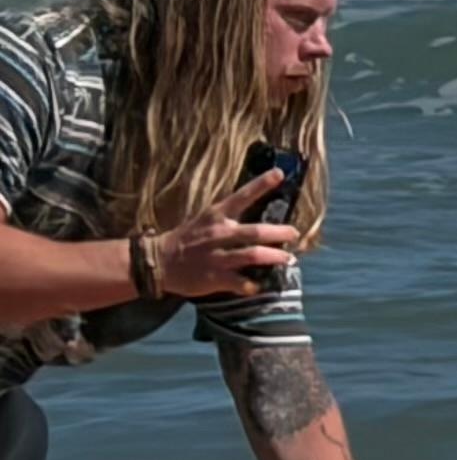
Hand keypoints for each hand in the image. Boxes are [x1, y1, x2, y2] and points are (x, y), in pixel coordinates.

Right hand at [152, 172, 298, 300]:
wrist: (157, 261)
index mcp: (216, 216)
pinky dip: (252, 285)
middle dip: (279, 232)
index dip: (261, 185)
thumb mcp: (205, 220)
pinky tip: (259, 285)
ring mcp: (217, 256)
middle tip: (295, 233)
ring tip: (288, 258)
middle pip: (255, 232)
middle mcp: (219, 234)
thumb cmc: (187, 239)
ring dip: (274, 257)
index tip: (279, 173)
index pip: (241, 196)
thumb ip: (229, 218)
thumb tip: (259, 218)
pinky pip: (240, 282)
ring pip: (252, 255)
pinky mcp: (214, 277)